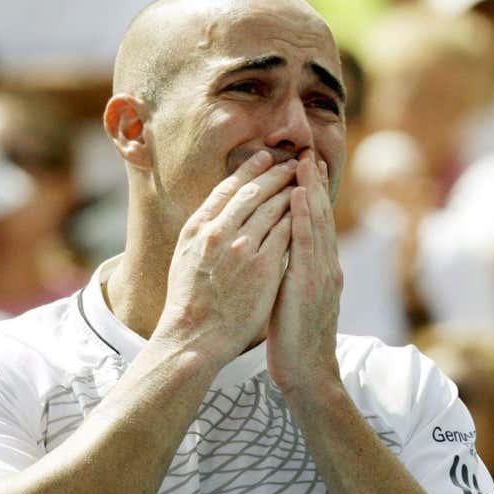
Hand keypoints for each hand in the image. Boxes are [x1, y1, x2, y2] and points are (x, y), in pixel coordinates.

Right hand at [151, 151, 297, 365]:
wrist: (194, 338)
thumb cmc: (188, 302)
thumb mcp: (184, 257)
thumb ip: (201, 233)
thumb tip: (214, 214)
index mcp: (197, 228)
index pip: (226, 188)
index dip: (248, 169)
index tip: (264, 156)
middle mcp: (217, 232)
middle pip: (252, 192)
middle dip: (276, 172)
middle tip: (294, 161)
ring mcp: (241, 248)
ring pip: (272, 208)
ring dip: (292, 190)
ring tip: (306, 180)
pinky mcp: (263, 267)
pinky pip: (286, 233)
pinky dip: (298, 218)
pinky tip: (308, 210)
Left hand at [267, 151, 342, 394]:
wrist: (307, 373)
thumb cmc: (293, 340)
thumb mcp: (291, 299)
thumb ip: (289, 274)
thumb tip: (275, 254)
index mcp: (319, 270)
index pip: (316, 224)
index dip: (311, 195)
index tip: (304, 168)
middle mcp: (325, 267)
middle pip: (321, 216)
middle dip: (314, 184)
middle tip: (308, 153)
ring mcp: (321, 274)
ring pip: (318, 223)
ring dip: (312, 190)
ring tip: (305, 162)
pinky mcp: (310, 284)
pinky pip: (307, 243)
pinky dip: (305, 216)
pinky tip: (300, 196)